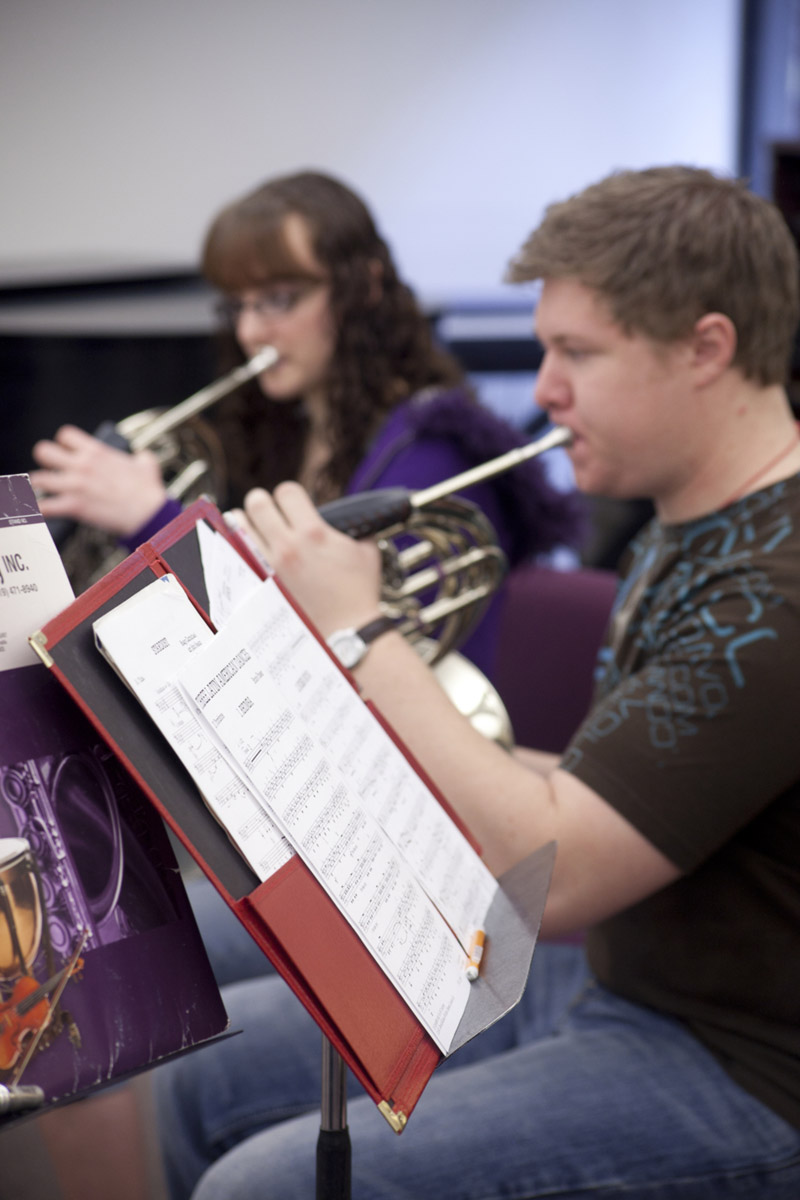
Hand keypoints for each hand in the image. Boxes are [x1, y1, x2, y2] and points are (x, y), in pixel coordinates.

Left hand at [30, 425, 167, 535]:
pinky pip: (44, 507)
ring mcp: (75, 486)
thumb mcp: (148, 465)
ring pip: (37, 479)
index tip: (68, 453)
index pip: (64, 435)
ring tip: (47, 493)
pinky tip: (42, 512)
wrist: (149, 515)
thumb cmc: (148, 491)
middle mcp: (81, 465)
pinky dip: (40, 511)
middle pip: (42, 451)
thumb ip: (140, 457)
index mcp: (96, 452)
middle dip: (46, 461)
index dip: (63, 444)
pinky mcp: (73, 506)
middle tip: (53, 471)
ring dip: (41, 487)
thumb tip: (141, 457)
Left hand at [242, 482, 382, 635]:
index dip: (290, 494)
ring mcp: (270, 567)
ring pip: (238, 526)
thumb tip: (342, 520)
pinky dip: (240, 548)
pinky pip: (238, 556)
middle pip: (257, 502)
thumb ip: (351, 528)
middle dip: (262, 501)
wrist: (347, 630)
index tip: (294, 502)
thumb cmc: (359, 592)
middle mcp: (287, 546)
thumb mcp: (366, 551)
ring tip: (253, 526)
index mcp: (314, 533)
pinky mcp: (262, 585)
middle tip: (268, 509)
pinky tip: (247, 549)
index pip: (286, 491)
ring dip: (245, 522)